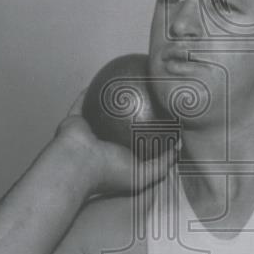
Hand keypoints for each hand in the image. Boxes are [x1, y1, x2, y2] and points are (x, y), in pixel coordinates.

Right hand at [53, 88, 177, 195]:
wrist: (76, 166)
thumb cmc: (108, 173)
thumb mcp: (144, 173)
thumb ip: (163, 162)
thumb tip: (179, 145)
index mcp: (117, 157)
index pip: (137, 142)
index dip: (150, 130)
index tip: (163, 115)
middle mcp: (102, 145)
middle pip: (119, 125)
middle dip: (131, 113)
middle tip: (145, 96)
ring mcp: (87, 134)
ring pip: (100, 113)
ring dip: (109, 101)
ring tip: (124, 84)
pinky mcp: (75, 122)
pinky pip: (82, 103)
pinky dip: (89, 93)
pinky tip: (101, 79)